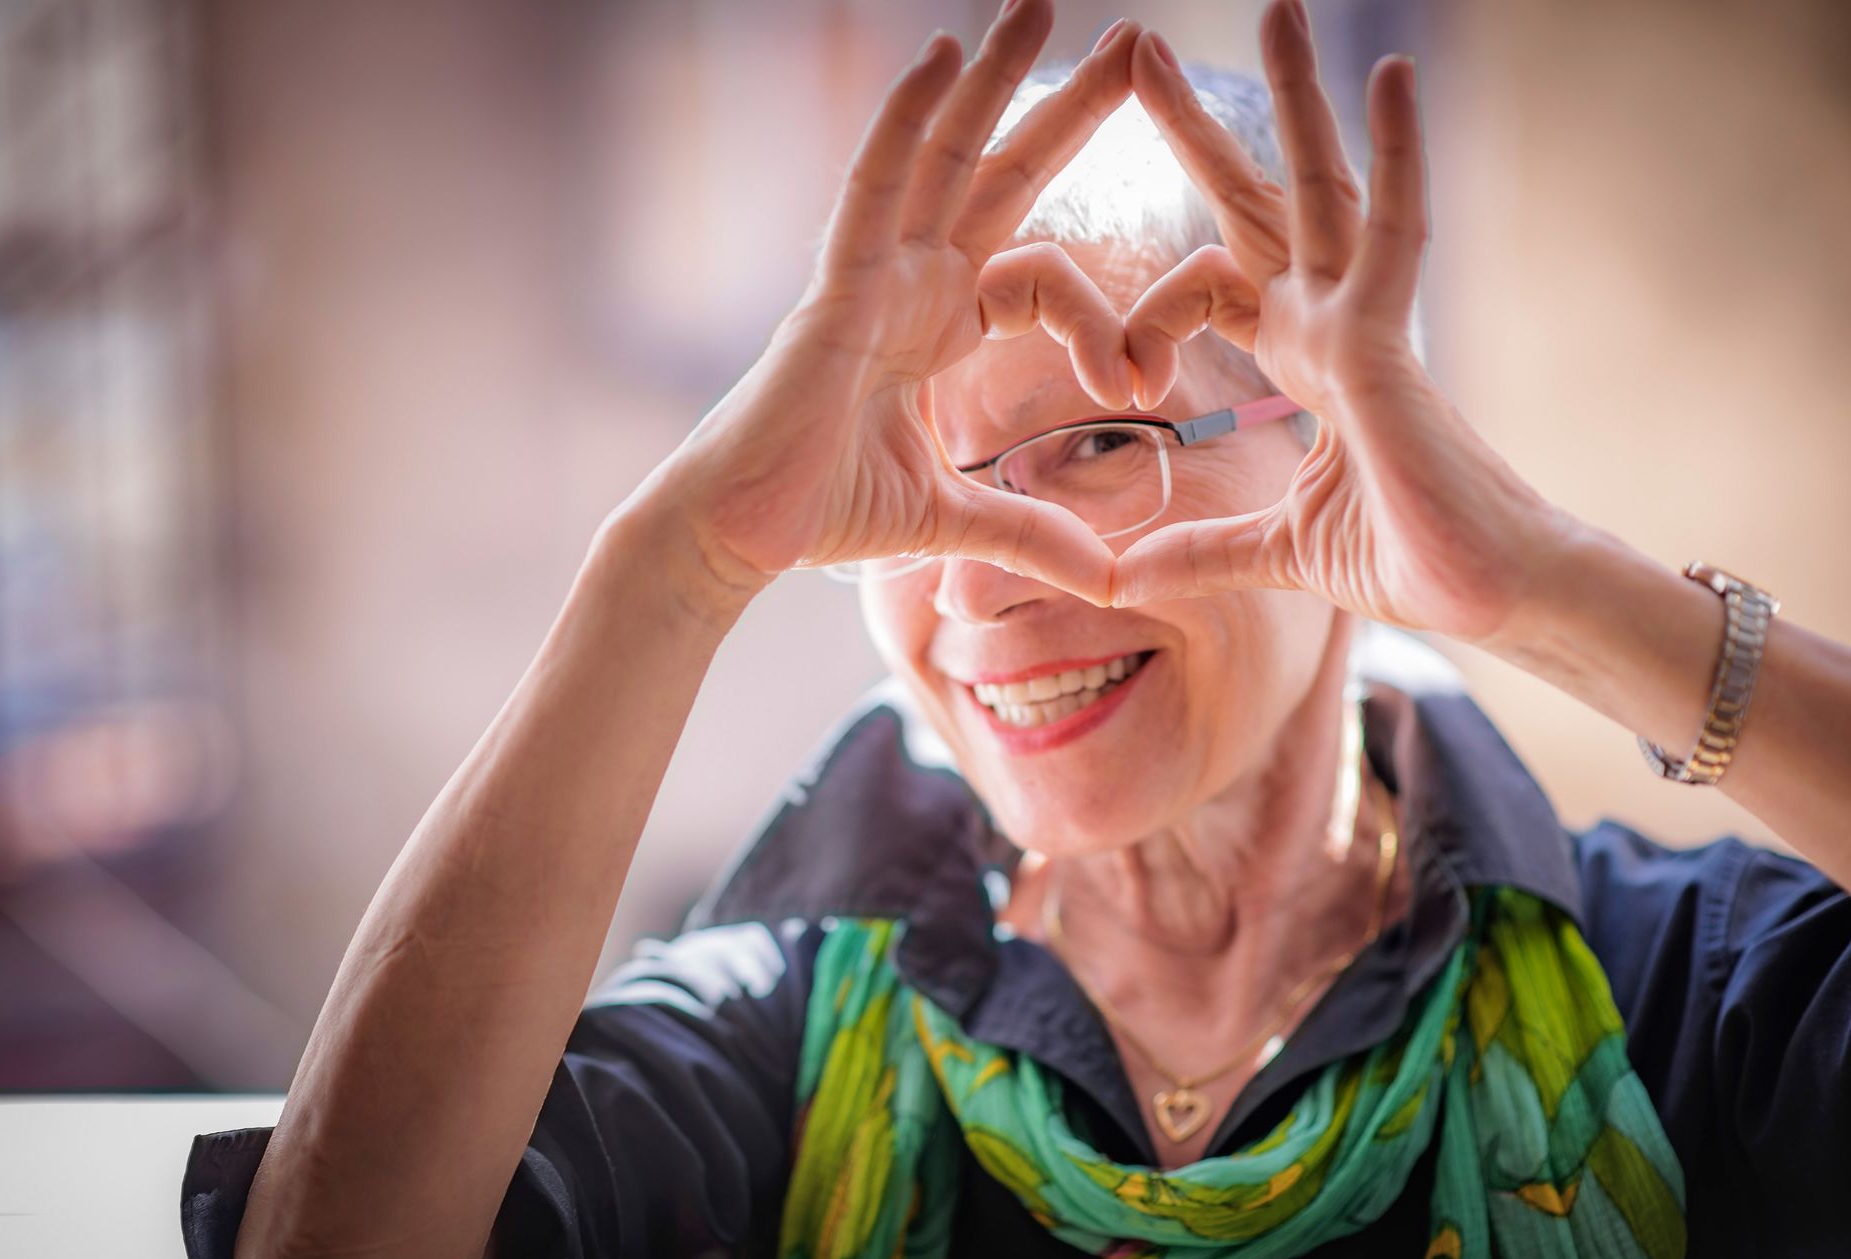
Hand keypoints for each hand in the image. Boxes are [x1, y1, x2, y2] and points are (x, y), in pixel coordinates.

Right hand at [641, 4, 1143, 609]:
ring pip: (941, 156)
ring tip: (1040, 3)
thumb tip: (1108, 576)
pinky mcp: (834, 289)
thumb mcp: (954, 518)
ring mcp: (871, 275)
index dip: (1102, 316)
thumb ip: (1031, 532)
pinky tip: (938, 56)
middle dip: (1067, 108)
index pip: (1042, 275)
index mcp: (939, 325)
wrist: (739, 538)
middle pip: (1001, 173)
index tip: (1144, 378)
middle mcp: (910, 283)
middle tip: (1134, 41)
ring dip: (991, 78)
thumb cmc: (822, 514)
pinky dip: (904, 121)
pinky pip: (872, 187)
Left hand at [1109, 1, 1571, 645]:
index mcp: (1304, 361)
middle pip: (1257, 205)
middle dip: (1201, 132)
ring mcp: (1364, 326)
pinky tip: (1387, 72)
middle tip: (1146, 52)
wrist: (1493, 600)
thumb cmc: (1409, 561)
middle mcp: (1332, 325)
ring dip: (1296, 99)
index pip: (1211, 289)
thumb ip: (1198, 551)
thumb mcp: (1271, 551)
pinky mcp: (1393, 346)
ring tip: (1278, 8)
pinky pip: (1394, 232)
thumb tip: (1118, 578)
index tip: (1115, 378)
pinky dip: (1395, 154)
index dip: (1148, 316)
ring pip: (1323, 188)